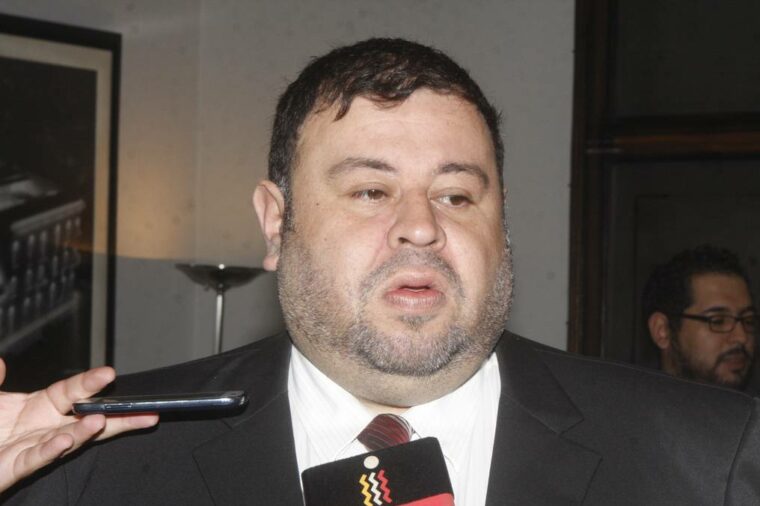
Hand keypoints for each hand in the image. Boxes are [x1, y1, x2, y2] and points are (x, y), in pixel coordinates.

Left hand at [0, 359, 158, 492]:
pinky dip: (53, 450)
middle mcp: (46, 426)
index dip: (91, 382)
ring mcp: (36, 447)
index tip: (109, 373)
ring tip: (102, 421)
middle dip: (116, 414)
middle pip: (88, 418)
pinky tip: (65, 441)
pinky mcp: (19, 466)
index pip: (73, 391)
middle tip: (142, 409)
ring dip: (86, 432)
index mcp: (40, 405)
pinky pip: (39, 458)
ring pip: (70, 439)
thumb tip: (1, 362)